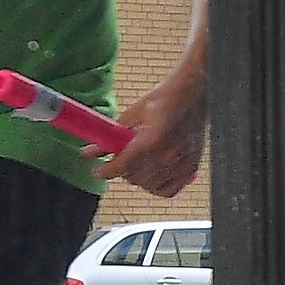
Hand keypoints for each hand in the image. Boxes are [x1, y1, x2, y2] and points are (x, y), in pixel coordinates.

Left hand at [110, 73, 208, 196]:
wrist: (193, 94)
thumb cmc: (165, 99)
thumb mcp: (132, 114)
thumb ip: (111, 136)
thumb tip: (91, 151)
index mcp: (153, 138)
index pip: (123, 165)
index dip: (106, 171)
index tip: (98, 171)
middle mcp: (169, 154)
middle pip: (134, 177)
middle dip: (121, 170)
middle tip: (118, 160)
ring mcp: (182, 163)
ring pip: (149, 185)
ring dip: (138, 178)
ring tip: (136, 164)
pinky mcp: (191, 168)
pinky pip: (169, 190)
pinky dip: (156, 187)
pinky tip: (151, 176)